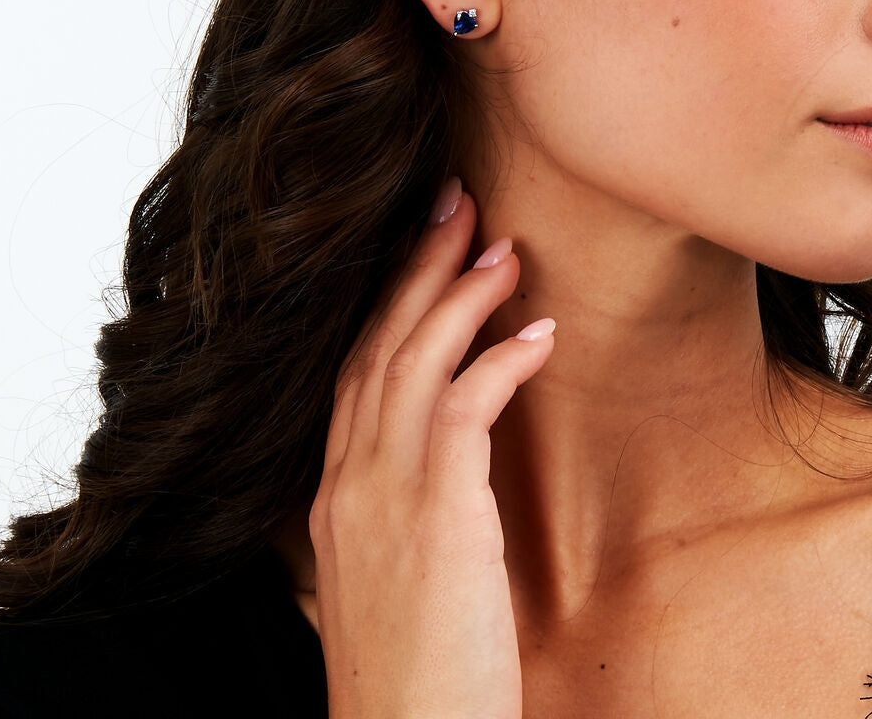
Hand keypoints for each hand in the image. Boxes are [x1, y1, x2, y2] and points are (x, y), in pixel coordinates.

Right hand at [310, 179, 555, 718]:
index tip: (422, 250)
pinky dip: (499, 359)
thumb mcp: (388, 582)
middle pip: (379, 343)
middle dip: (416, 265)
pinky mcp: (437, 517)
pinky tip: (537, 333)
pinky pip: (464, 408)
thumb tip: (442, 470)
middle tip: (453, 201)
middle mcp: (348, 482)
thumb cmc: (411, 678)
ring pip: (414, 359)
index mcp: (335, 495)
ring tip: (500, 244)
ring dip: (460, 293)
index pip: (357, 370)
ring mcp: (384, 495)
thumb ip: (397, 515)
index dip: (389, 302)